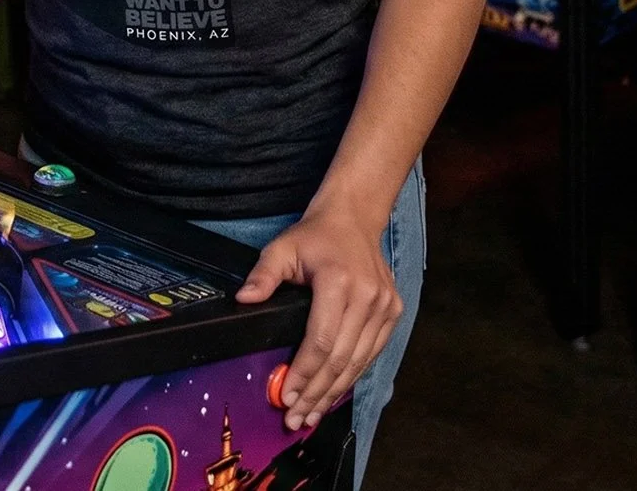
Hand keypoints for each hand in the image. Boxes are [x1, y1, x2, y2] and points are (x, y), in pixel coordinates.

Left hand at [236, 205, 401, 431]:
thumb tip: (243, 300)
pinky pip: (371, 353)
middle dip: (316, 393)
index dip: (304, 373)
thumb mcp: (281, 248)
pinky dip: (352, 376)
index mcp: (339, 282)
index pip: (321, 340)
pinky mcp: (393, 313)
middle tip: (296, 418)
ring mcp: (384, 307)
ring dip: (334, 392)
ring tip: (312, 414)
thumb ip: (262, 275)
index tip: (287, 396)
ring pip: (358, 362)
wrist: (354, 219)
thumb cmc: (314, 235)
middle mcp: (367, 297)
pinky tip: (334, 392)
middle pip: (340, 359)